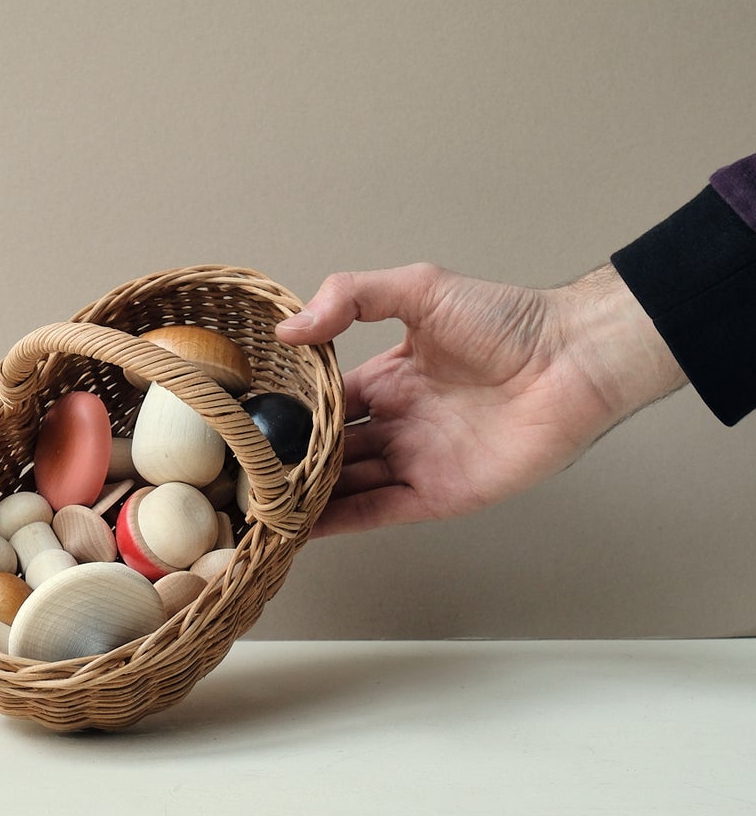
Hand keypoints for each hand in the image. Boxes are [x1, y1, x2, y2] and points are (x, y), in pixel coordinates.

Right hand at [275, 261, 684, 536]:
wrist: (570, 360)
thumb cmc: (509, 320)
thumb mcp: (420, 290)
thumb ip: (352, 297)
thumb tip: (292, 329)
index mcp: (394, 376)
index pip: (330, 399)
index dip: (293, 409)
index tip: (251, 418)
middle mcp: (402, 420)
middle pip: (334, 448)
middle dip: (293, 459)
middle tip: (244, 470)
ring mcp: (419, 459)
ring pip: (350, 483)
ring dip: (309, 494)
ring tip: (259, 503)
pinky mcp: (440, 493)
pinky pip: (381, 510)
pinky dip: (342, 521)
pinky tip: (304, 526)